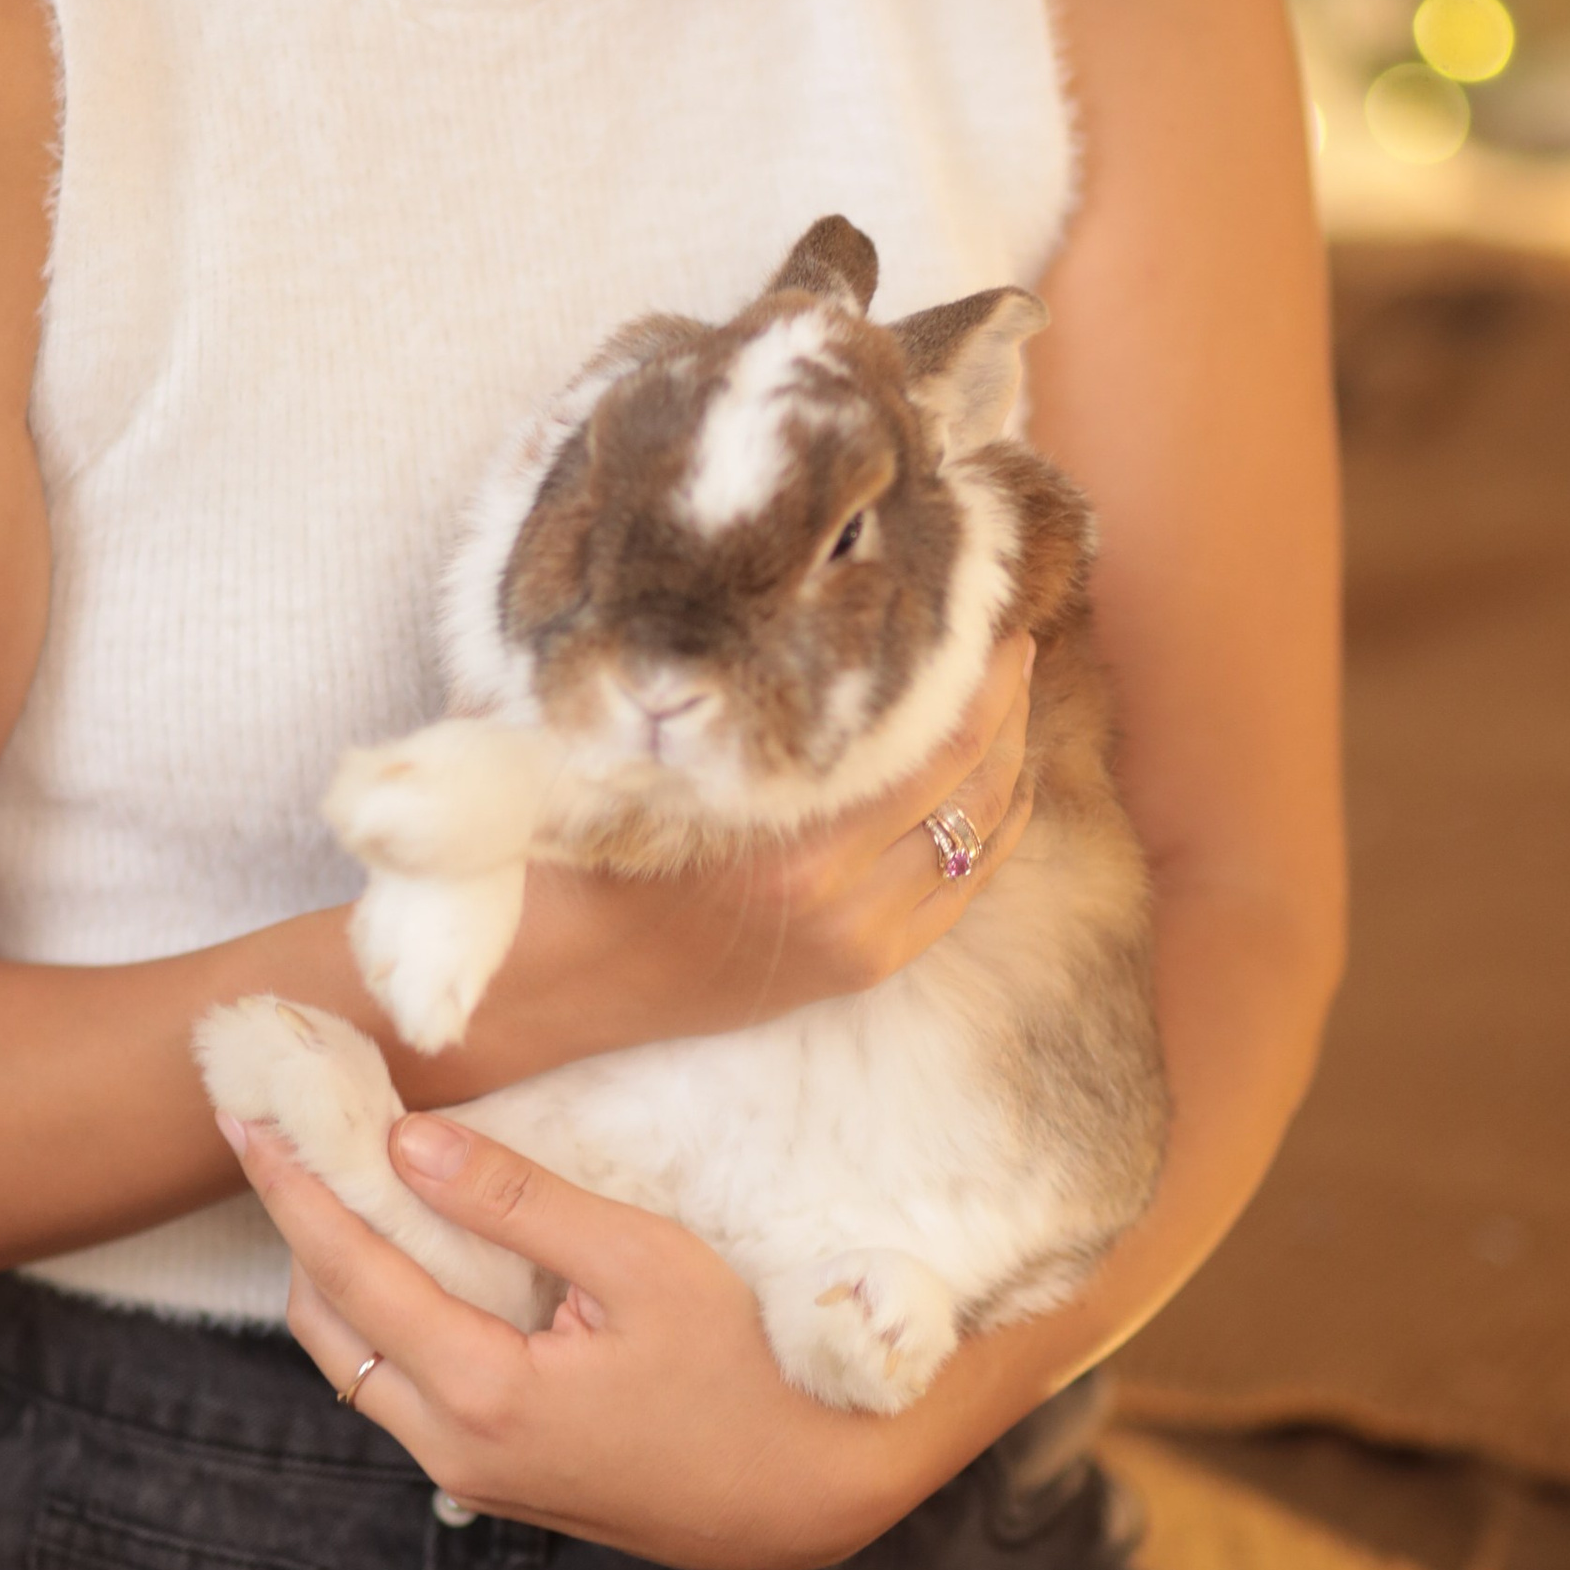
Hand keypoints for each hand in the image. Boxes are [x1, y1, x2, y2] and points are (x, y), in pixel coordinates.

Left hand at [224, 1106, 949, 1569]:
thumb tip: (412, 1146)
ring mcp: (471, 1474)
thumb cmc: (744, 1369)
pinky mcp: (497, 1477)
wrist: (800, 1493)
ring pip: (360, 1367)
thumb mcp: (644, 1263)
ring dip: (343, 1278)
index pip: (352, 1275)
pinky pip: (407, 1390)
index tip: (249, 1122)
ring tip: (347, 1189)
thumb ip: (520, 1202)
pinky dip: (390, 1318)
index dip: (295, 1191)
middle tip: (292, 1144)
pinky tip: (420, 1260)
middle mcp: (454, 1448)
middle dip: (300, 1231)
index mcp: (483, 1394)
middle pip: (327, 1329)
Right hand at [454, 632, 1037, 1080]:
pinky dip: (994, 838)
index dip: (978, 680)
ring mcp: (857, 940)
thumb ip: (710, 691)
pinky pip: (961, 894)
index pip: (931, 743)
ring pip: (979, 841)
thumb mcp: (642, 751)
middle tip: (1015, 647)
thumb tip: (754, 595)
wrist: (554, 974)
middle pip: (970, 786)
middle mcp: (837, 897)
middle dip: (1006, 711)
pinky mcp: (863, 970)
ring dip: (1010, 769)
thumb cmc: (582, 844)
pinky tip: (1005, 792)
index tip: (991, 623)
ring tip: (1016, 706)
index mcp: (786, 840)